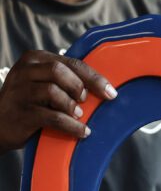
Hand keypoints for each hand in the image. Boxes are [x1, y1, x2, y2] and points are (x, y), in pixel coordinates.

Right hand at [0, 50, 116, 152]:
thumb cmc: (30, 103)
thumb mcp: (44, 84)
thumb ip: (66, 80)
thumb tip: (103, 87)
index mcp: (34, 59)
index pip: (71, 63)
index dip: (94, 78)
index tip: (111, 92)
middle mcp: (24, 71)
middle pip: (60, 71)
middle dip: (80, 87)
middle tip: (85, 101)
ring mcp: (19, 91)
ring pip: (53, 91)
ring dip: (71, 106)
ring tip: (78, 115)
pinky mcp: (20, 113)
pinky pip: (52, 117)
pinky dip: (71, 125)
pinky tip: (82, 131)